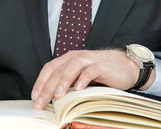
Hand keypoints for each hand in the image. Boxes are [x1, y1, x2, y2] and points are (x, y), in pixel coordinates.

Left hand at [31, 49, 153, 108]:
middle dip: (47, 87)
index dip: (40, 82)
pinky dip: (83, 79)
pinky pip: (91, 71)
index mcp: (68, 59)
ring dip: (63, 81)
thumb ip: (69, 83)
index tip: (34, 97)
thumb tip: (52, 99)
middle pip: (58, 71)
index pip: (49, 68)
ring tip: (57, 96)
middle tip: (40, 102)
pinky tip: (78, 89)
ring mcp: (89, 60)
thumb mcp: (81, 77)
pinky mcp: (102, 66)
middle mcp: (76, 57)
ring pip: (71, 68)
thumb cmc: (101, 73)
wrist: (126, 65)